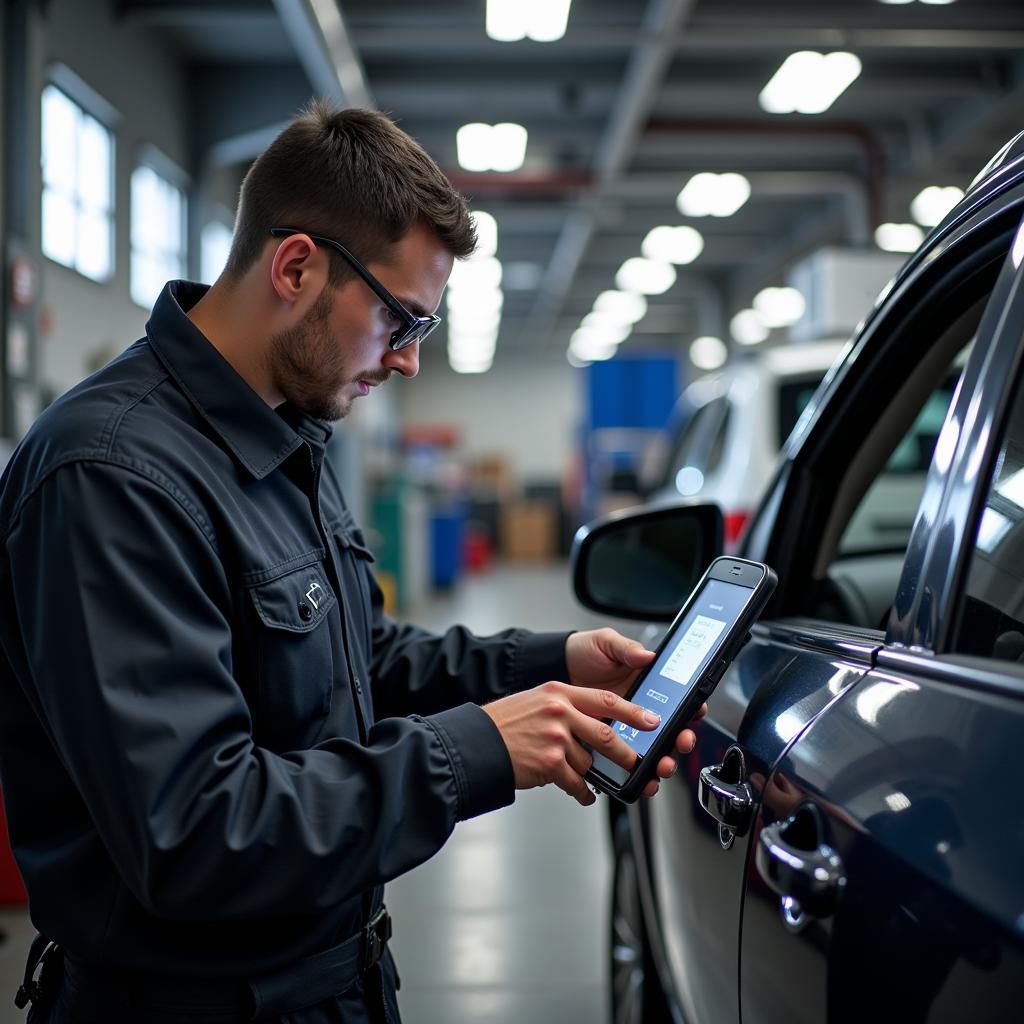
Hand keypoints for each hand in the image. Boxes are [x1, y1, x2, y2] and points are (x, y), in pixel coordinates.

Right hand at [482, 682, 661, 805]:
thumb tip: (592, 724)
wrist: (477, 742)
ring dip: (588, 773)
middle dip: (625, 753)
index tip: (651, 721)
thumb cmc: (504, 723)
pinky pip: (577, 783)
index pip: (606, 700)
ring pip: (589, 761)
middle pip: (606, 734)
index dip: (633, 712)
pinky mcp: (550, 763)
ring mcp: (555, 737)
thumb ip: (565, 707)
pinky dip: (582, 792)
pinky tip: (582, 794)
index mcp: (559, 692)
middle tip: (636, 761)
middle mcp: (559, 711)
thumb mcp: (536, 700)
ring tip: (582, 776)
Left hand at [565, 628, 708, 796]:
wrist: (556, 666)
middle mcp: (641, 707)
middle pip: (670, 730)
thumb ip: (626, 648)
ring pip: (651, 749)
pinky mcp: (607, 739)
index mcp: (649, 683)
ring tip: (659, 767)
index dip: (691, 709)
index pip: (679, 699)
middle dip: (680, 741)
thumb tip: (646, 655)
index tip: (694, 715)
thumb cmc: (585, 652)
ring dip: (660, 761)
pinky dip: (632, 771)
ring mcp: (626, 726)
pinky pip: (622, 757)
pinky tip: (634, 776)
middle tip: (679, 745)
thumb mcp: (606, 643)